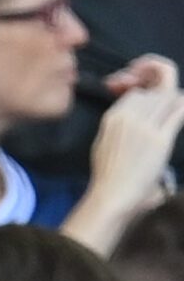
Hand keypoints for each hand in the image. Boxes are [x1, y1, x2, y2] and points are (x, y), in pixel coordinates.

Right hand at [90, 54, 183, 211]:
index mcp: (113, 118)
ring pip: (168, 97)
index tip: (141, 85)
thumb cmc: (107, 175)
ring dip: (171, 98)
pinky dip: (182, 106)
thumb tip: (134, 110)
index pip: (136, 91)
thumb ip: (119, 123)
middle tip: (157, 86)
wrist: (112, 195)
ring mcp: (145, 127)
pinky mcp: (160, 139)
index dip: (143, 85)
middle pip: (154, 91)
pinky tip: (181, 107)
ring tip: (168, 104)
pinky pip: (178, 111)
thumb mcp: (104, 141)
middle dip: (159, 86)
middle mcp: (128, 117)